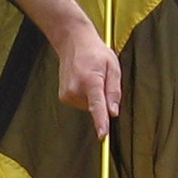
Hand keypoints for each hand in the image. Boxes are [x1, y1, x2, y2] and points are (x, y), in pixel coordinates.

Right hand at [55, 23, 120, 137]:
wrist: (73, 42)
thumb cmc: (95, 53)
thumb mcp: (113, 66)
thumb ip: (114, 91)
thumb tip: (114, 113)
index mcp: (90, 80)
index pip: (97, 106)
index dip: (101, 122)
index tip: (103, 135)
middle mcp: (75, 89)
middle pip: (96, 107)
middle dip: (102, 98)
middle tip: (101, 78)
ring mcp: (67, 94)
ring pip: (88, 107)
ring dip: (93, 97)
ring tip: (90, 77)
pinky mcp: (63, 97)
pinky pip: (81, 104)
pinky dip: (85, 97)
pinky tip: (83, 82)